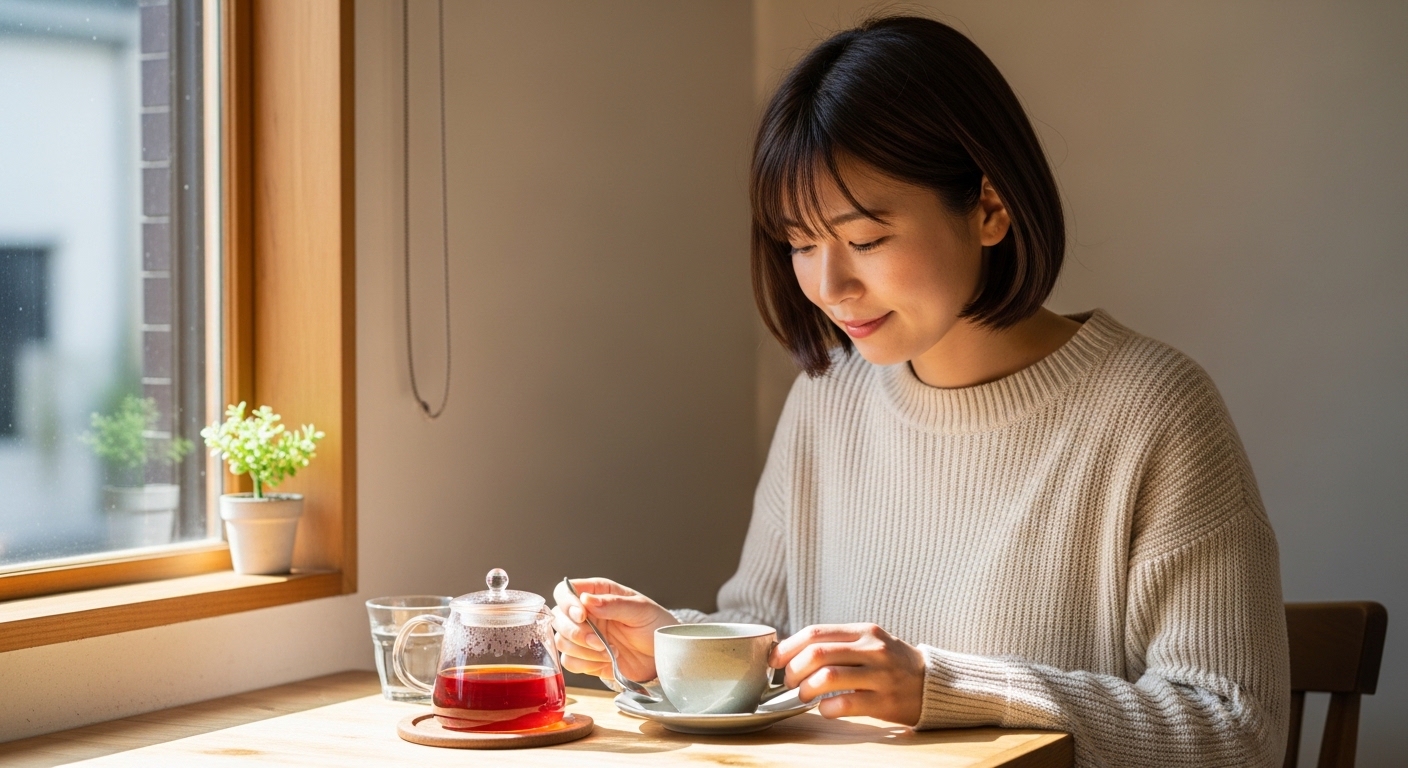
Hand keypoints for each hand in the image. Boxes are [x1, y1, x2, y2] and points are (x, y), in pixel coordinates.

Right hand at [551, 578, 675, 682]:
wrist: (663, 656)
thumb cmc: (655, 625)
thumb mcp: (640, 610)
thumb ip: (613, 604)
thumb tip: (586, 600)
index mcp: (597, 594)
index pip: (565, 590)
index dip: (566, 602)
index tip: (581, 615)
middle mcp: (586, 614)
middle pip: (558, 618)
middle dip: (575, 632)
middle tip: (599, 641)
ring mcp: (584, 637)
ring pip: (561, 641)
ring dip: (582, 650)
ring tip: (608, 651)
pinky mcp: (586, 659)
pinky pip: (569, 662)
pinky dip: (585, 663)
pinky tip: (605, 661)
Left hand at [771, 623, 925, 726]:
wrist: (933, 682)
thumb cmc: (892, 663)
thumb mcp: (869, 642)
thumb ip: (838, 643)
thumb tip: (792, 651)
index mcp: (863, 632)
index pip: (816, 633)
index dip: (789, 647)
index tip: (775, 660)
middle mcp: (872, 649)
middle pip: (818, 653)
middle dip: (794, 670)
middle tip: (789, 681)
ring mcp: (880, 675)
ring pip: (828, 677)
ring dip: (806, 689)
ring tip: (803, 696)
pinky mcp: (884, 701)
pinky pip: (845, 703)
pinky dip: (826, 708)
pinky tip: (825, 708)